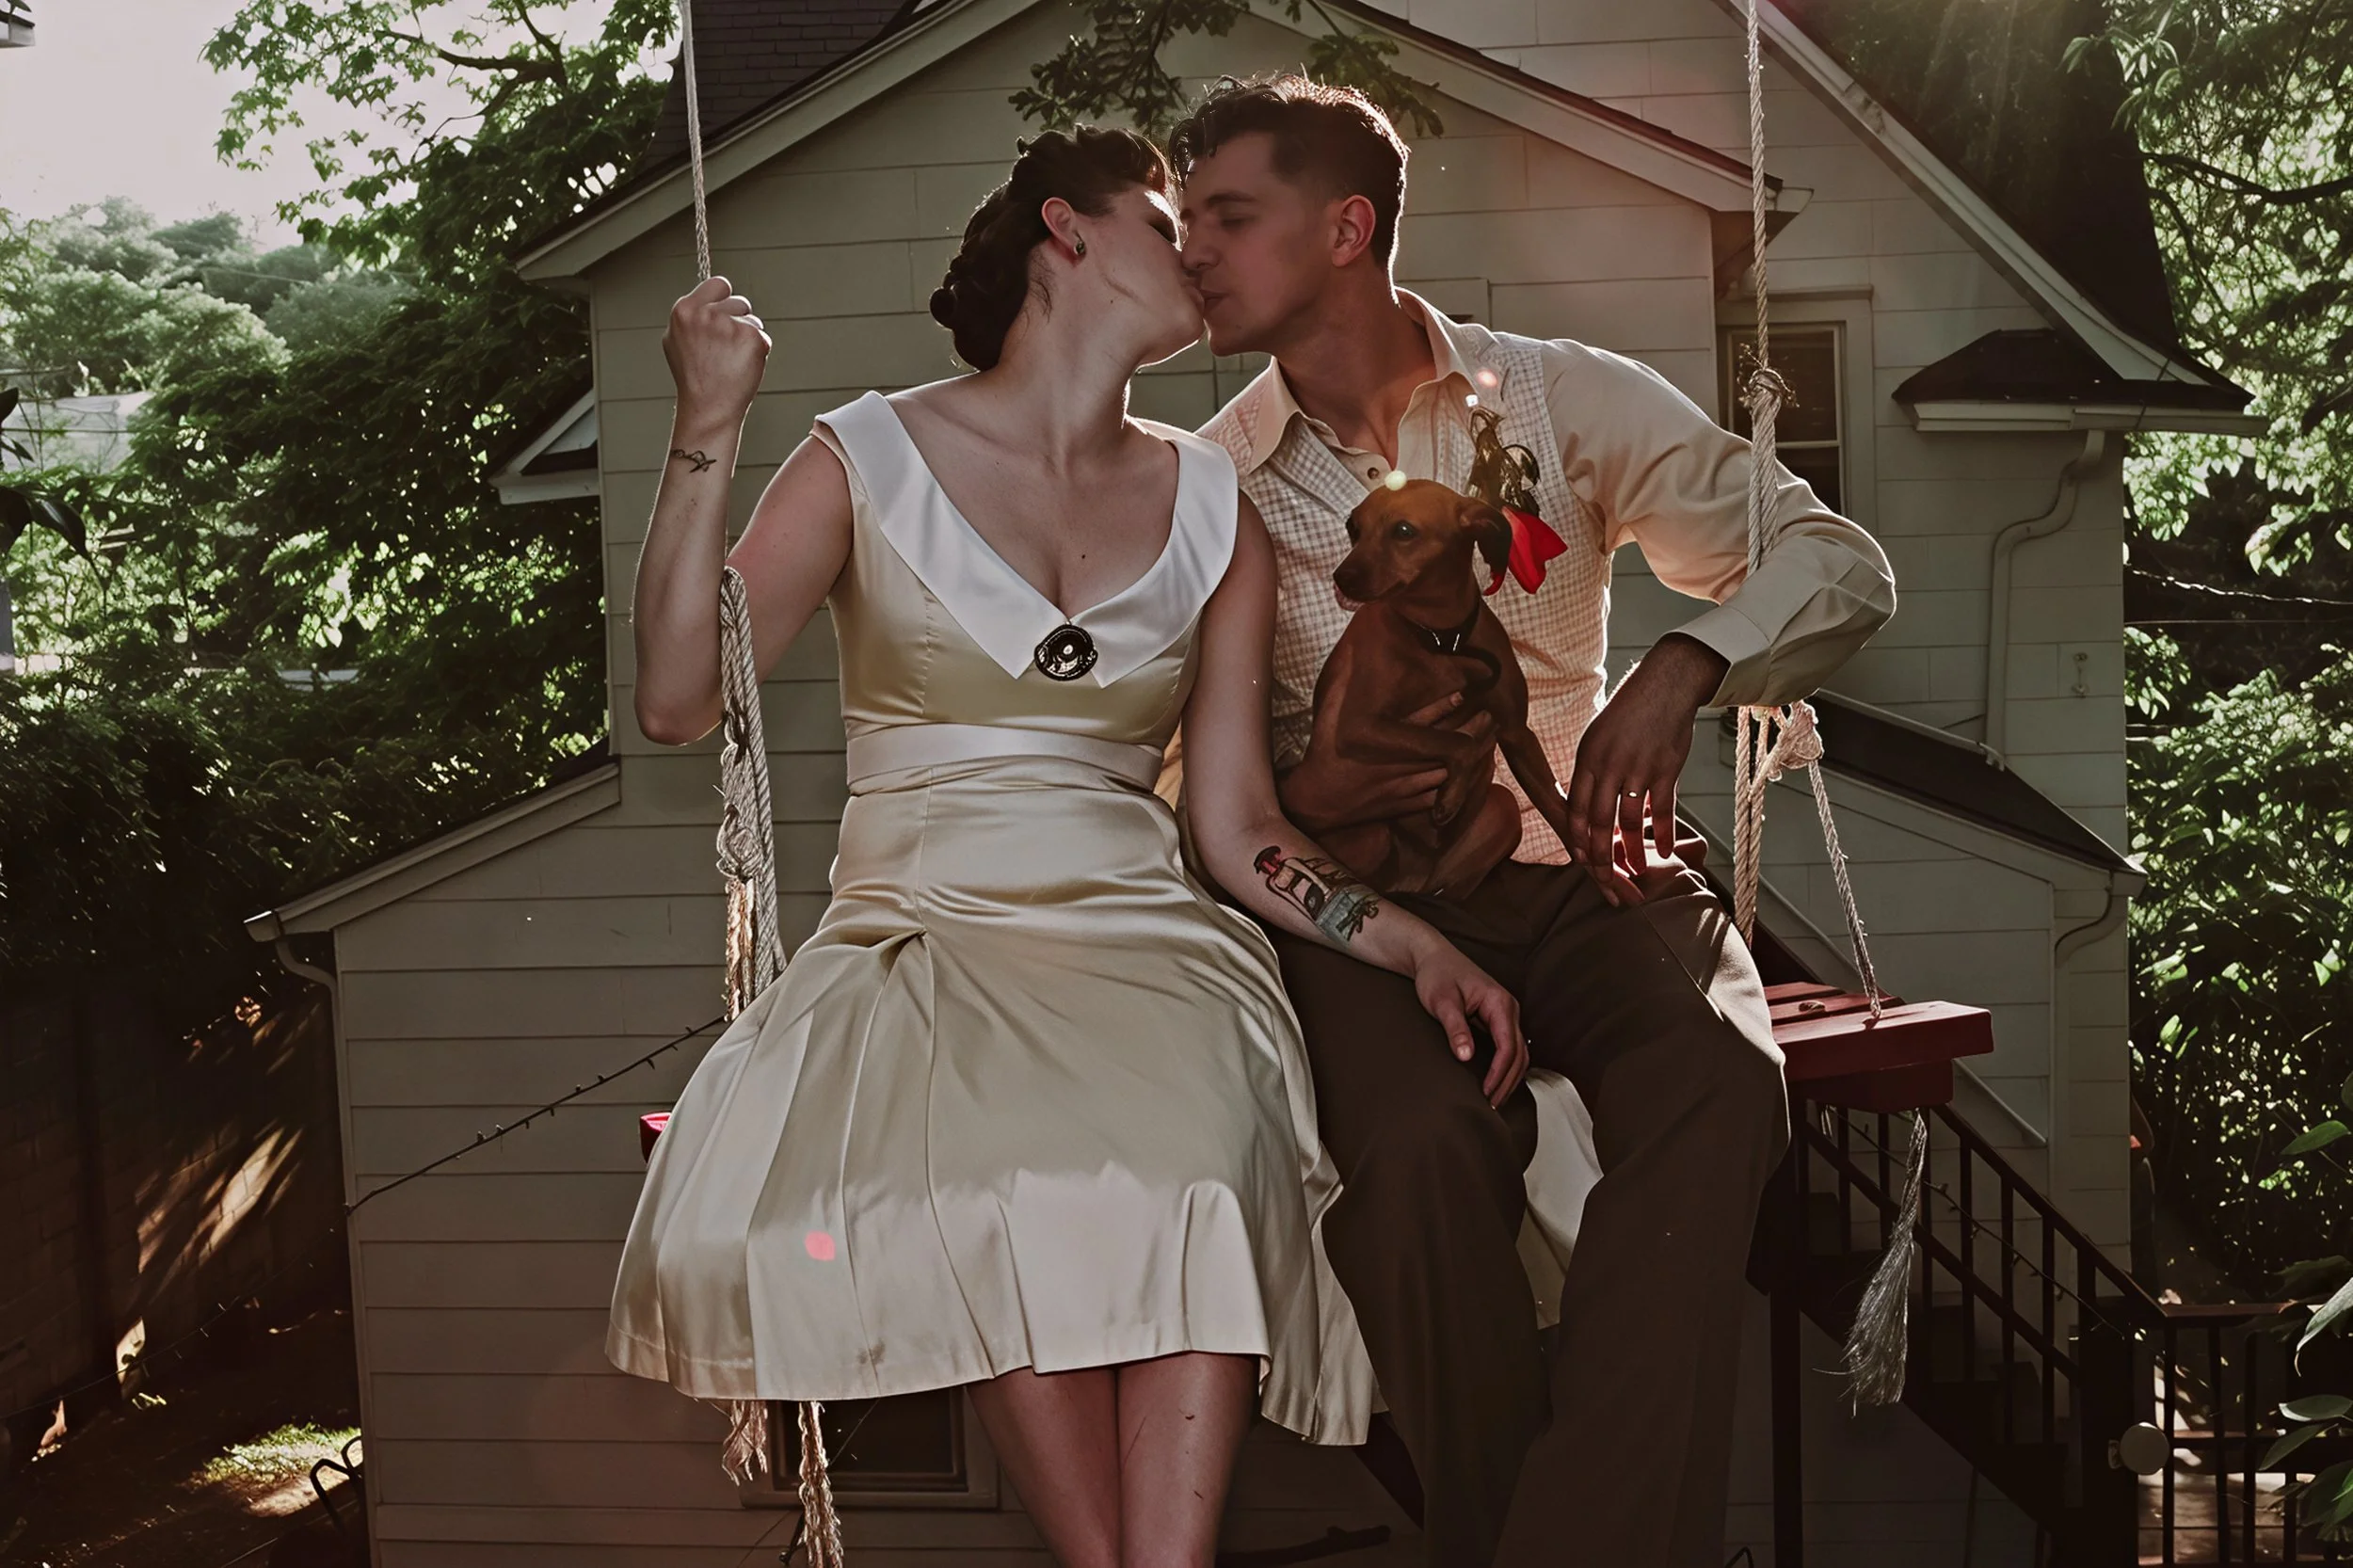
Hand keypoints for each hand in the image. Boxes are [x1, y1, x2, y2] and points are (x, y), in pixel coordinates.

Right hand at [663, 275, 770, 431]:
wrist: (708, 408)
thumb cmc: (694, 377)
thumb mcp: (677, 340)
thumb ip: (692, 316)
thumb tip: (706, 298)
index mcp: (684, 310)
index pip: (718, 284)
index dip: (723, 299)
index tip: (722, 315)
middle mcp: (706, 314)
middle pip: (739, 301)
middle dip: (738, 319)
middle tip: (725, 347)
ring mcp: (730, 326)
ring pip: (753, 319)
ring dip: (748, 335)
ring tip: (731, 359)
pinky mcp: (752, 339)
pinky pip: (763, 337)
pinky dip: (758, 351)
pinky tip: (742, 366)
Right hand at [1279, 689, 1492, 834]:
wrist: (1319, 801)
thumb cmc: (1325, 754)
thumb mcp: (1328, 716)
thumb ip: (1342, 686)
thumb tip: (1353, 655)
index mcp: (1379, 740)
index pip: (1419, 722)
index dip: (1446, 707)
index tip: (1464, 693)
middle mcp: (1397, 764)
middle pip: (1444, 748)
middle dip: (1471, 731)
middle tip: (1489, 715)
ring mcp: (1405, 788)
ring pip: (1449, 773)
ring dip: (1472, 756)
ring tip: (1490, 737)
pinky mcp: (1409, 806)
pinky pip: (1444, 795)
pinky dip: (1464, 782)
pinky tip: (1477, 769)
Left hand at [1407, 934, 1525, 1107]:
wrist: (1432, 956)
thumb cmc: (1436, 974)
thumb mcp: (1442, 1001)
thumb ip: (1455, 1028)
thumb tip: (1466, 1056)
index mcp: (1499, 1003)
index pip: (1508, 1047)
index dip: (1499, 1073)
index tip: (1486, 1093)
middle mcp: (1509, 1008)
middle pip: (1519, 1053)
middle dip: (1508, 1081)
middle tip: (1492, 1105)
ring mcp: (1505, 1014)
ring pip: (1519, 1052)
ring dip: (1509, 1077)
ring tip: (1494, 1099)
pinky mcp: (1497, 1018)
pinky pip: (1509, 1047)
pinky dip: (1506, 1067)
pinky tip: (1494, 1081)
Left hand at [1565, 634, 1724, 898]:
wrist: (1664, 686)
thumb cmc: (1629, 713)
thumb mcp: (1598, 738)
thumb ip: (1591, 771)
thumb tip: (1586, 803)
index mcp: (1587, 759)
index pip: (1575, 808)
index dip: (1577, 837)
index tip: (1581, 858)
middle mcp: (1609, 767)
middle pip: (1598, 821)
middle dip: (1599, 854)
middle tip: (1604, 878)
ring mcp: (1638, 770)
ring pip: (1629, 822)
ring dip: (1631, 851)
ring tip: (1635, 871)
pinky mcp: (1666, 770)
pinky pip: (1663, 811)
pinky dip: (1665, 834)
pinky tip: (1666, 851)